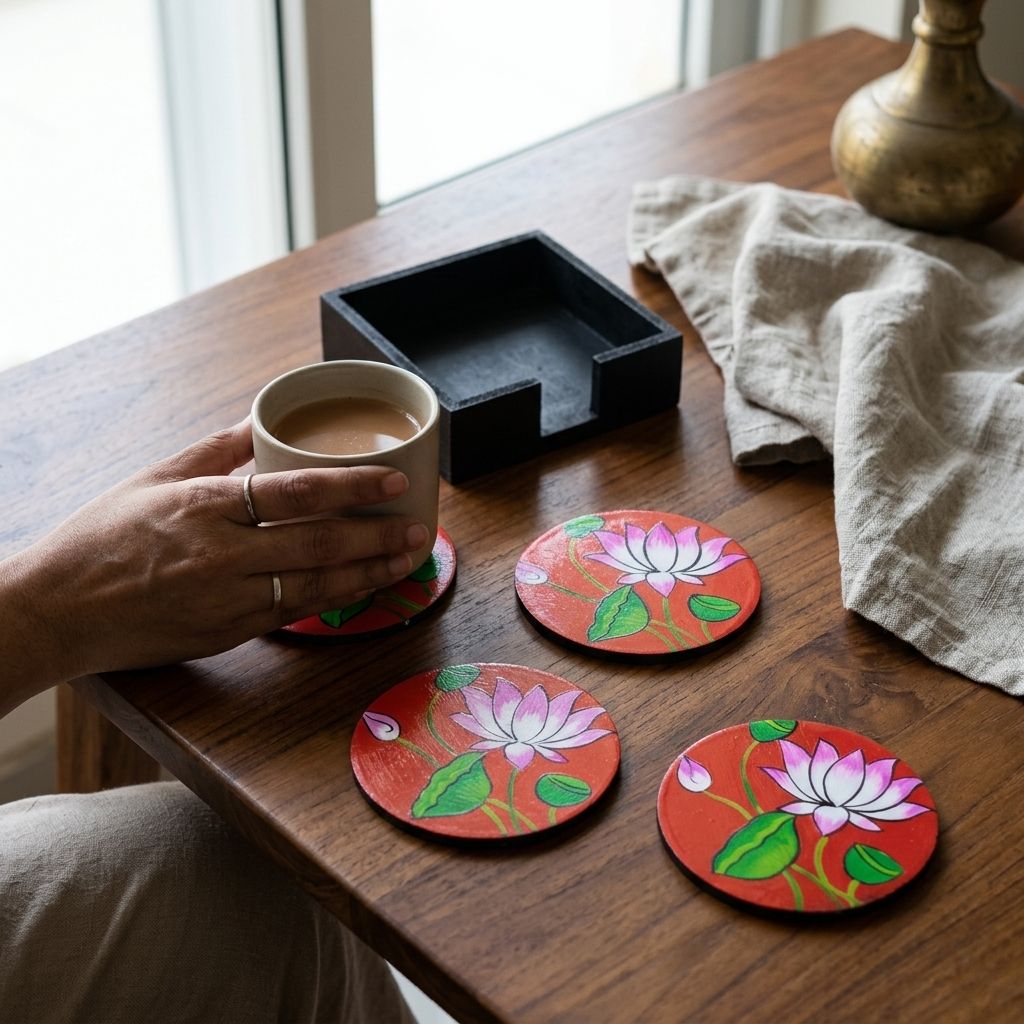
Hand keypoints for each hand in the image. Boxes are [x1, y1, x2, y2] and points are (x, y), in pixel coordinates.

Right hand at [0, 421, 426, 705]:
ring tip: (408, 558)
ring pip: (315, 585)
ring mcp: (225, 600)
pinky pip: (294, 613)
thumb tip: (263, 414)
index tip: (394, 478)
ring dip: (369, 572)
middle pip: (317, 542)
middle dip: (377, 534)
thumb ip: (218, 448)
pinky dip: (335, 598)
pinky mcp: (227, 633)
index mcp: (202, 505)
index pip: (295, 492)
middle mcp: (219, 554)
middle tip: (419, 525)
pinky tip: (365, 586)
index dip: (352, 485)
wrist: (57, 609)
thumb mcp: (157, 476)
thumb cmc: (103, 536)